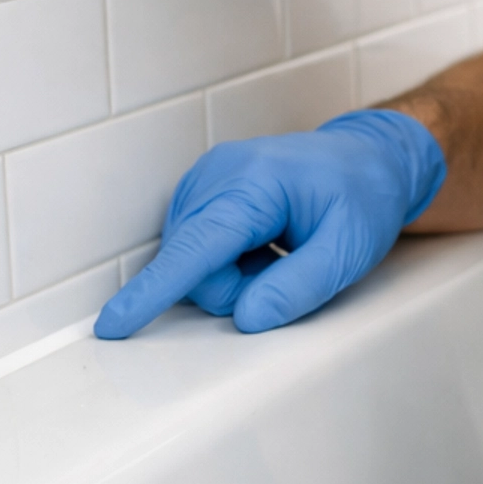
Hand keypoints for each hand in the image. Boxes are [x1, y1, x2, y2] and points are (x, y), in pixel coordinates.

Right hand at [94, 109, 444, 340]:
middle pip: (195, 267)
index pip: (196, 248)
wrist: (369, 159)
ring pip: (193, 265)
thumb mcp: (350, 248)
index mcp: (254, 182)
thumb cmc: (362, 198)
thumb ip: (300, 287)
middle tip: (287, 267)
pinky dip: (229, 263)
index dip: (155, 291)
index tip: (113, 323)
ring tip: (278, 252)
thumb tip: (246, 319)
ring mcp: (204, 182)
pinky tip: (263, 246)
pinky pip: (197, 252)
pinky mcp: (201, 196)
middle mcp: (217, 175)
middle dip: (237, 288)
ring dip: (234, 277)